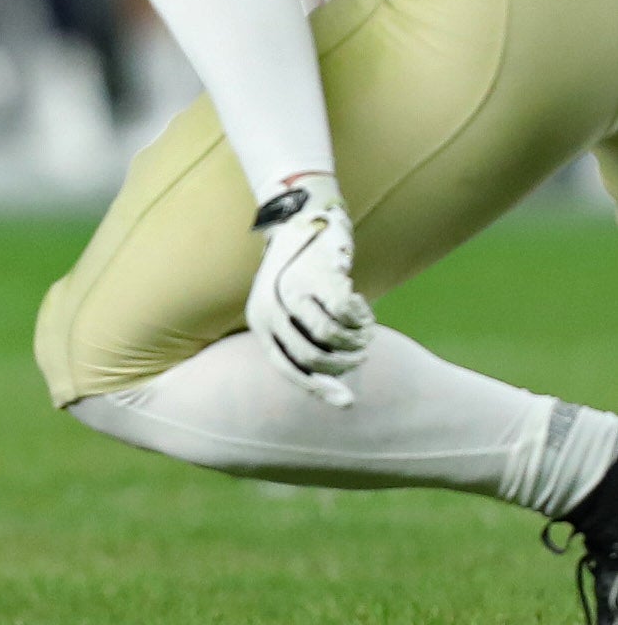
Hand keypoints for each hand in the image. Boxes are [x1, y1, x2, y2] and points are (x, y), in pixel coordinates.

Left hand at [248, 174, 372, 407]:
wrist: (300, 221)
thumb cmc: (299, 276)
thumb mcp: (288, 308)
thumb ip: (303, 339)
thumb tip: (337, 387)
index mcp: (260, 322)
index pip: (287, 367)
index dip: (318, 389)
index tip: (349, 403)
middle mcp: (270, 308)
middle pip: (312, 356)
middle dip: (345, 363)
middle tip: (362, 353)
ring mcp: (292, 290)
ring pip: (331, 336)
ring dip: (357, 340)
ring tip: (365, 330)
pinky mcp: (318, 275)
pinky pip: (346, 312)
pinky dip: (361, 316)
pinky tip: (362, 307)